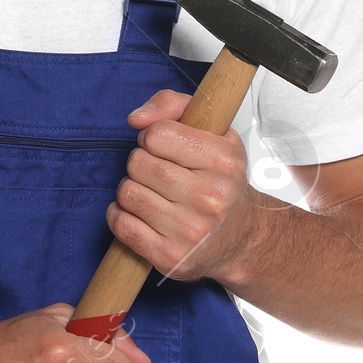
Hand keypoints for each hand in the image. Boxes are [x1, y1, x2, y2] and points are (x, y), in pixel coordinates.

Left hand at [110, 90, 255, 284]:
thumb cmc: (221, 181)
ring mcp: (189, 231)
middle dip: (140, 163)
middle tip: (159, 172)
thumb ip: (173, 105)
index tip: (162, 146)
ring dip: (132, 189)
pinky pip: (121, 225)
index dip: (152, 137)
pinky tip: (140, 214)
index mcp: (223, 161)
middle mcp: (209, 198)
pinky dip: (120, 215)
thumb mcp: (212, 131)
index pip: (158, 134)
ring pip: (127, 192)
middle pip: (138, 163)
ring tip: (153, 193)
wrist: (241, 238)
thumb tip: (136, 118)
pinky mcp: (169, 257)